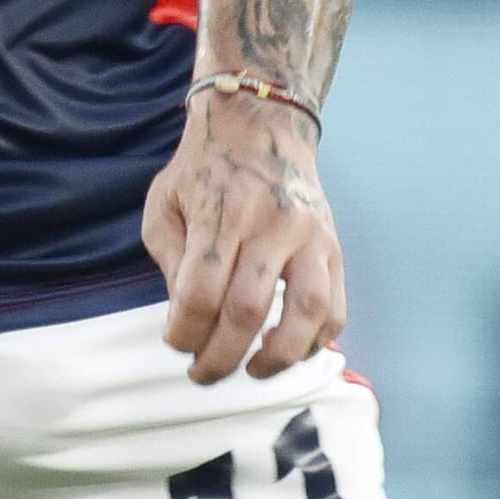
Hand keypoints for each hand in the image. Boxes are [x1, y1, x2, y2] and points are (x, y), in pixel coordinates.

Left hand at [144, 83, 343, 386]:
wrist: (262, 125)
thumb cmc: (204, 169)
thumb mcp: (164, 204)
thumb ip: (170, 262)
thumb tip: (185, 319)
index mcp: (221, 214)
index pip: (200, 293)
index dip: (185, 333)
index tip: (176, 343)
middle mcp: (270, 226)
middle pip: (247, 310)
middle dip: (221, 356)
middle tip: (204, 373)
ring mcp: (309, 237)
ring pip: (305, 312)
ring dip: (278, 356)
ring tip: (255, 370)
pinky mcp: (333, 247)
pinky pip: (335, 307)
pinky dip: (316, 340)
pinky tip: (290, 349)